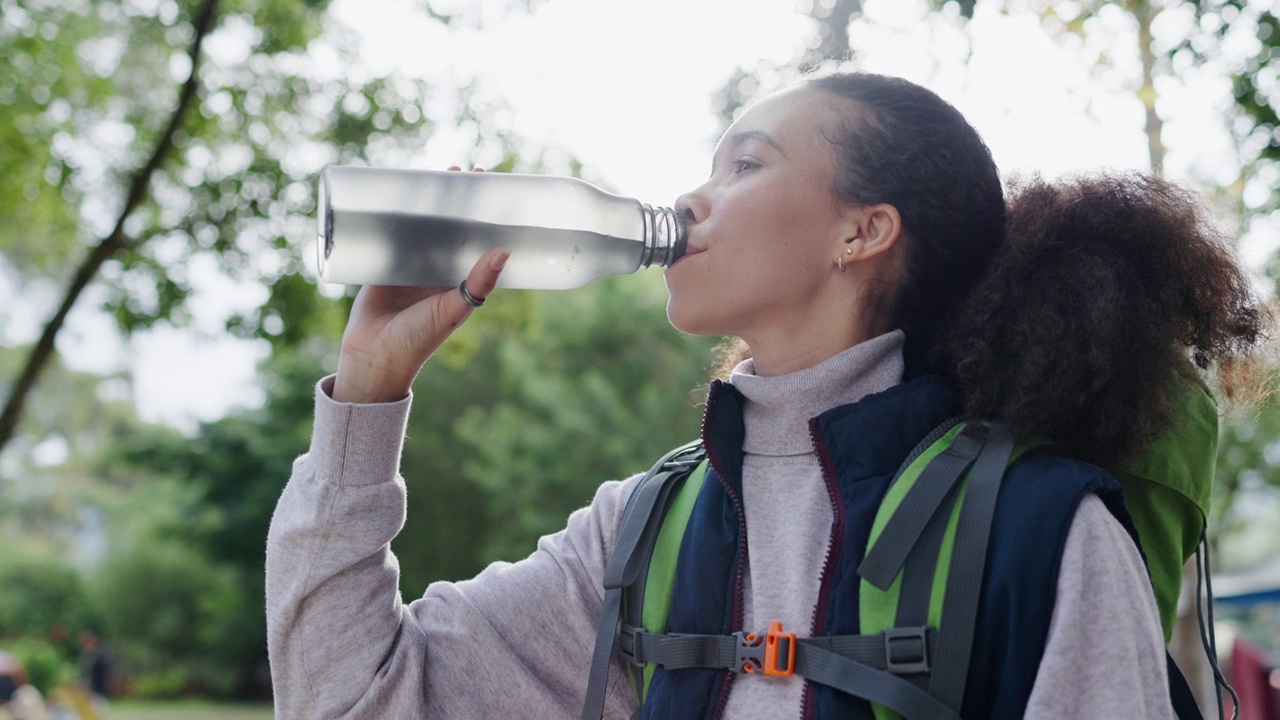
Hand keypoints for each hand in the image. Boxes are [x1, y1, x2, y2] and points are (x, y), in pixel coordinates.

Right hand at [332, 166, 504, 403]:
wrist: (374, 356)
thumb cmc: (419, 339)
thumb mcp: (453, 308)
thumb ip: (478, 283)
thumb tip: (503, 251)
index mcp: (460, 280)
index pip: (477, 239)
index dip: (484, 215)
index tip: (493, 188)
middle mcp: (438, 270)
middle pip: (450, 226)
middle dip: (456, 200)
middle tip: (462, 170)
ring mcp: (410, 266)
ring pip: (421, 226)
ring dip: (427, 202)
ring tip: (434, 173)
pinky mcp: (383, 264)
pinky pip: (391, 233)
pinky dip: (394, 215)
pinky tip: (396, 193)